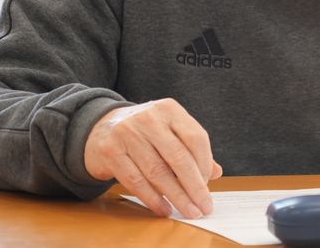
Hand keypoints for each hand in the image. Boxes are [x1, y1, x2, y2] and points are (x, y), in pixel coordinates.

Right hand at [84, 99, 222, 217]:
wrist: (102, 127)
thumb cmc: (145, 132)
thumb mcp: (169, 131)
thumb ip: (192, 149)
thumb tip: (216, 172)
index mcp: (169, 109)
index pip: (195, 137)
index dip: (205, 164)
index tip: (208, 184)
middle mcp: (149, 118)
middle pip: (178, 157)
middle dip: (194, 186)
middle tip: (204, 206)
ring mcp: (128, 133)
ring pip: (158, 172)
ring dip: (176, 196)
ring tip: (188, 210)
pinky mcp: (111, 151)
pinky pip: (136, 181)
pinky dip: (153, 199)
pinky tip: (164, 208)